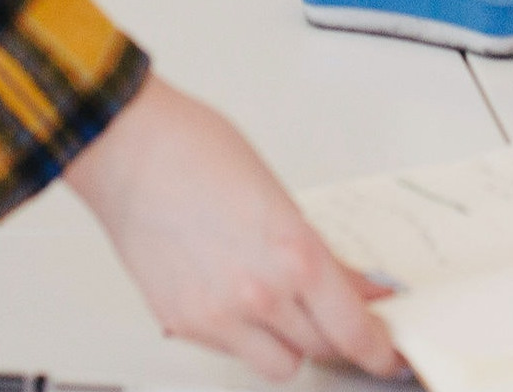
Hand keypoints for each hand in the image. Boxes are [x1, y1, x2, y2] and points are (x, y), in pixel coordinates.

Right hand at [61, 76, 402, 381]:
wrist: (126, 148)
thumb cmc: (193, 150)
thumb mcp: (278, 194)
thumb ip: (318, 251)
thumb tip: (352, 285)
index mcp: (294, 252)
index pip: (353, 330)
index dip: (378, 350)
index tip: (386, 354)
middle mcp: (259, 293)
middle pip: (322, 348)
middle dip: (334, 332)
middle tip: (333, 313)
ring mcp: (219, 315)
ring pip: (280, 363)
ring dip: (288, 342)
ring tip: (278, 307)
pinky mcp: (183, 323)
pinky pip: (232, 351)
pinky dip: (241, 334)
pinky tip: (232, 296)